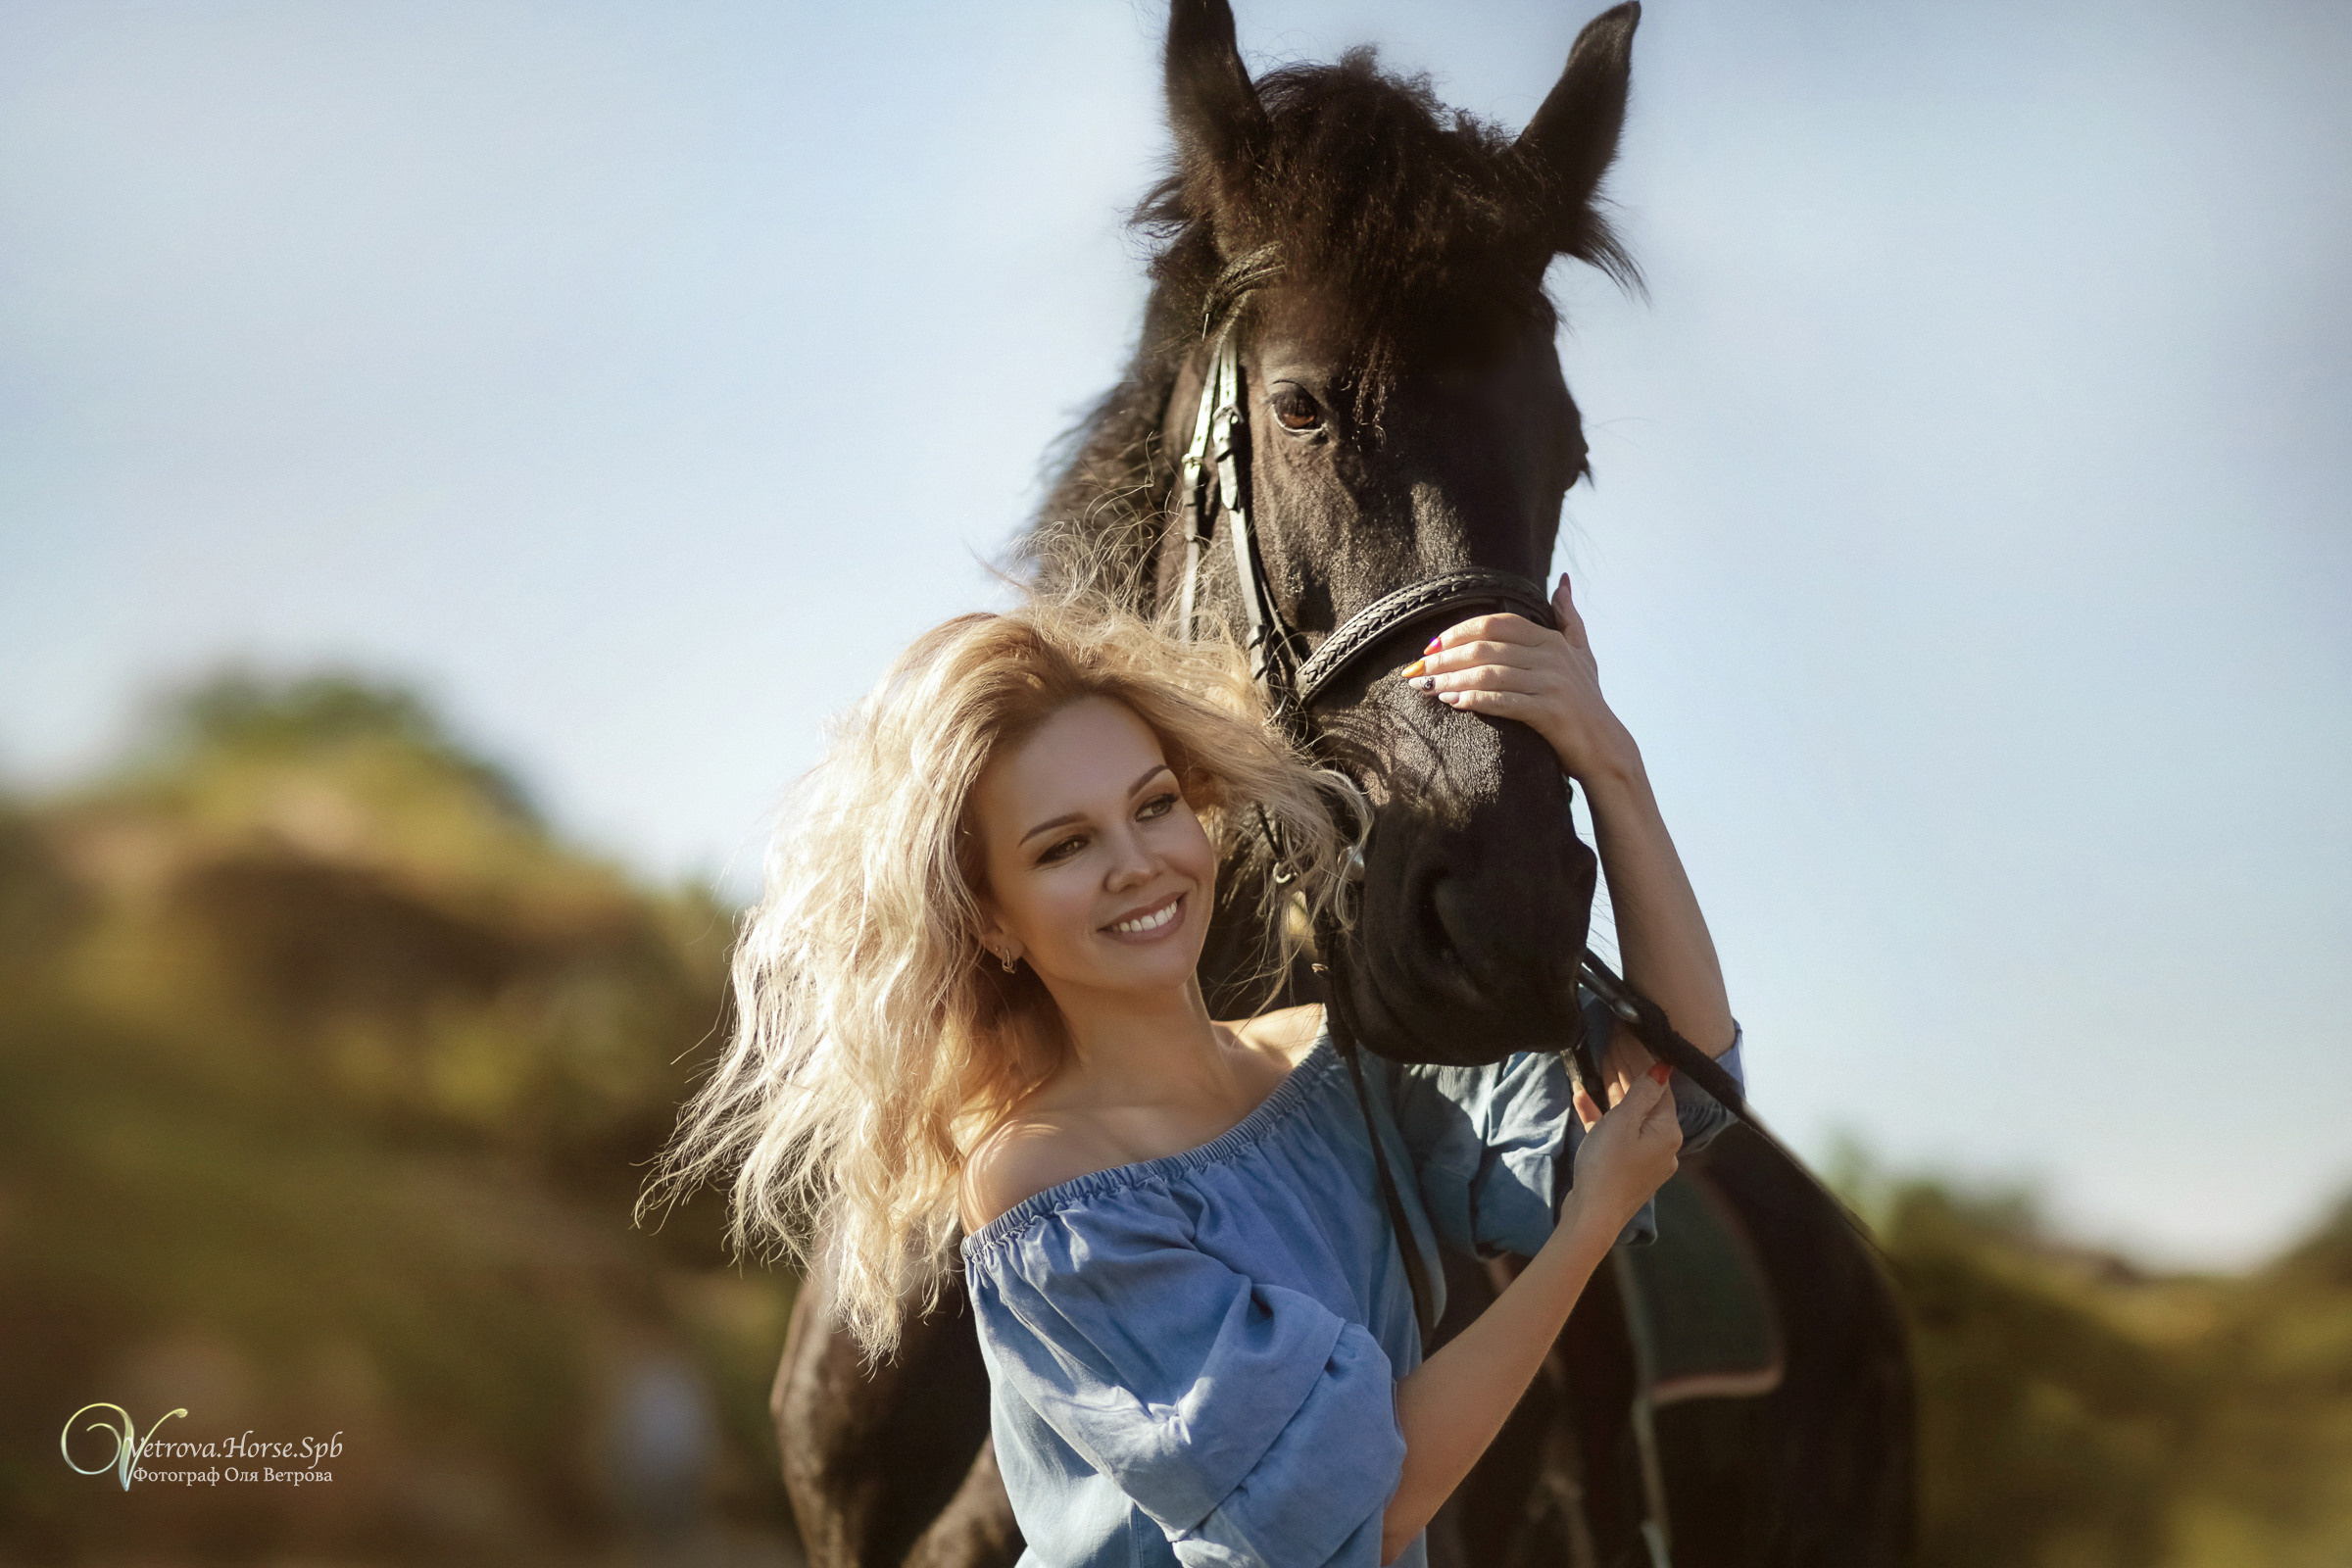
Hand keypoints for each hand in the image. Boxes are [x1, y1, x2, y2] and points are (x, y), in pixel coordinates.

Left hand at [1402, 574, 1638, 783]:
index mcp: (1552, 639)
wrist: (1605, 747)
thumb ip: (1569, 617)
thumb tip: (1563, 581)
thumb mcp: (1581, 653)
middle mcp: (1552, 656)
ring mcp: (1552, 684)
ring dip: (1450, 680)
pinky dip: (1473, 700)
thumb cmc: (1587, 700)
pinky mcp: (1550, 712)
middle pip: (1485, 649)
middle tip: (1415, 671)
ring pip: (1489, 674)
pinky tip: (1452, 701)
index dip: (1459, 632)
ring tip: (1426, 688)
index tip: (1430, 647)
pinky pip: (1502, 701)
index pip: (1496, 624)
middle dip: (1444, 659)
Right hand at [1565, 1064, 1681, 1234]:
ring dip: (1613, 1094)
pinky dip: (1602, 1119)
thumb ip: (1642, 1093)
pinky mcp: (1627, 1168)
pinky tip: (1582, 1100)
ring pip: (1631, 1118)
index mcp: (1668, 1132)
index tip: (1630, 1041)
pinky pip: (1617, 1136)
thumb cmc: (1607, 1166)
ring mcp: (1646, 1158)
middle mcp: (1664, 1145)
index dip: (1645, 1063)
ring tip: (1597, 1070)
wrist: (1592, 1216)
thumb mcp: (1623, 1122)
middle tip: (1611, 1049)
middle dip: (1628, 1076)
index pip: (1661, 1088)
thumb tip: (1663, 1068)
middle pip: (1647, 1102)